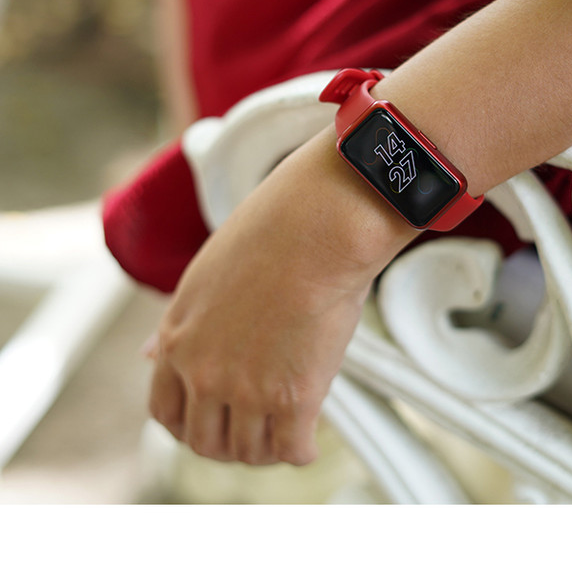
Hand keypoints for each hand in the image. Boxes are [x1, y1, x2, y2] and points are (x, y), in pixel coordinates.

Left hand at [146, 128, 415, 464]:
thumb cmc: (270, 237)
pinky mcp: (293, 397)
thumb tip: (146, 352)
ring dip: (266, 448)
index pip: (165, 411)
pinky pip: (292, 450)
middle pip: (205, 442)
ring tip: (285, 431)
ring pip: (248, 452)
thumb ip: (180, 324)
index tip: (212, 422)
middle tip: (254, 432)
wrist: (315, 228)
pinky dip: (301, 451)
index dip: (189, 426)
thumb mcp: (204, 277)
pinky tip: (309, 439)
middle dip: (229, 443)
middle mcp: (203, 371)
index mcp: (178, 338)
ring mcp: (247, 388)